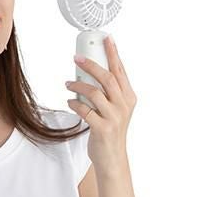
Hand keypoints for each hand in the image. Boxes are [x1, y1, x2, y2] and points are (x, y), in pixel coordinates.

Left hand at [65, 35, 136, 170]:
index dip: (113, 53)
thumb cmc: (110, 131)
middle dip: (91, 64)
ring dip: (77, 85)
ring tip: (68, 83)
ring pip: (94, 92)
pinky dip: (75, 103)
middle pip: (107, 77)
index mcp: (128, 98)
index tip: (106, 38)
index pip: (120, 70)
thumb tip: (90, 73)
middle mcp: (123, 105)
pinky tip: (70, 101)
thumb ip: (108, 93)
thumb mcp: (115, 110)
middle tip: (76, 58)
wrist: (112, 158)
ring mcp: (114, 117)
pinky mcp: (102, 128)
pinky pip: (85, 110)